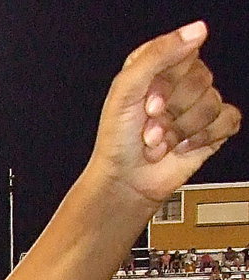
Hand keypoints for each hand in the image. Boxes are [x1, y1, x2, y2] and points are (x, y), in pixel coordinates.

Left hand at [87, 23, 239, 208]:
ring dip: (180, 130)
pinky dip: (202, 138)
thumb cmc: (117, 142)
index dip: (166, 83)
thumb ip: (158, 53)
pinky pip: (227, 120)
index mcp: (158, 67)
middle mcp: (179, 84)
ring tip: (160, 142)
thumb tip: (197, 30)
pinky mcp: (212, 130)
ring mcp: (197, 106)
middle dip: (171, 111)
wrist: (123, 183)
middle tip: (149, 129)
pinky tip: (182, 147)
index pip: (184, 53)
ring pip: (212, 103)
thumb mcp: (125, 89)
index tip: (147, 103)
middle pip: (201, 79)